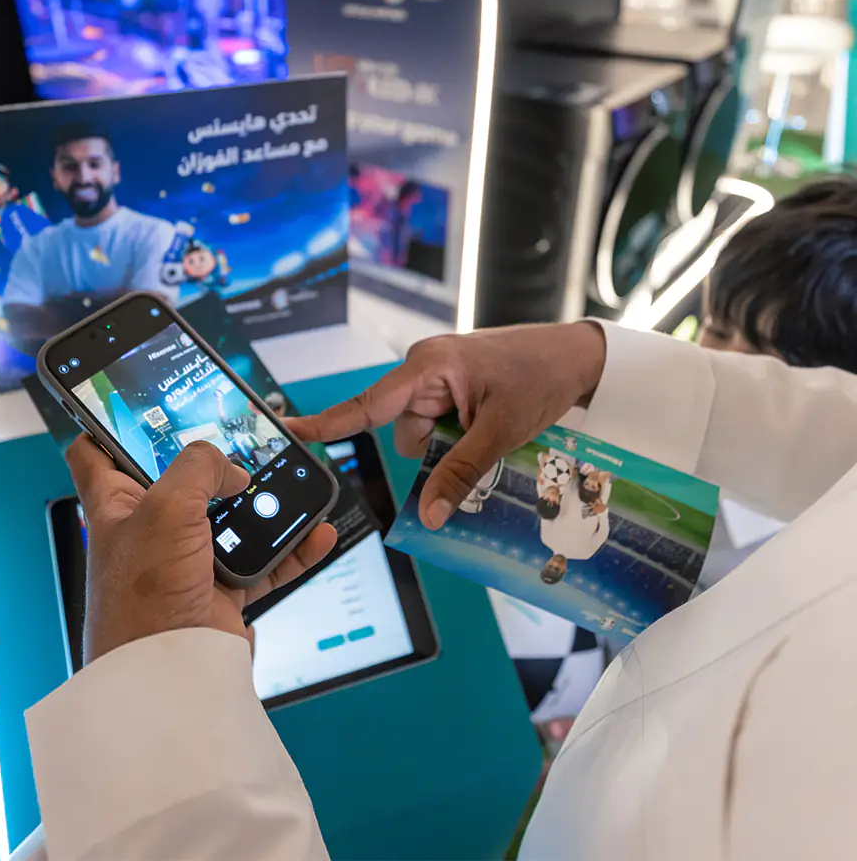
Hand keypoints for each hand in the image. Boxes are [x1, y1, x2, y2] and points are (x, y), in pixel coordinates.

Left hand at [67, 436, 336, 663]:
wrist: (168, 676)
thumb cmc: (143, 597)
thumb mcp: (165, 508)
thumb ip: (199, 468)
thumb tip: (232, 471)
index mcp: (116, 503)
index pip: (96, 451)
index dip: (111, 424)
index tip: (140, 404)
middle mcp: (149, 528)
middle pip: (181, 479)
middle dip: (214, 461)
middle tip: (245, 439)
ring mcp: (187, 560)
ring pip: (231, 518)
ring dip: (265, 503)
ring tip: (292, 483)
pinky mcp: (220, 590)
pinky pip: (264, 561)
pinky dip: (293, 548)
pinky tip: (315, 534)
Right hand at [290, 322, 605, 530]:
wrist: (579, 355)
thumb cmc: (541, 375)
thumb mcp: (501, 431)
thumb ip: (463, 473)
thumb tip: (431, 515)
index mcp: (427, 366)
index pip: (368, 403)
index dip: (329, 423)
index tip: (291, 432)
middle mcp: (425, 368)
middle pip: (404, 431)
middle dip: (436, 451)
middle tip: (480, 442)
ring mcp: (440, 378)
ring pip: (425, 434)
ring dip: (453, 446)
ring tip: (494, 430)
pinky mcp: (454, 387)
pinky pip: (442, 425)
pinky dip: (460, 438)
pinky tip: (490, 432)